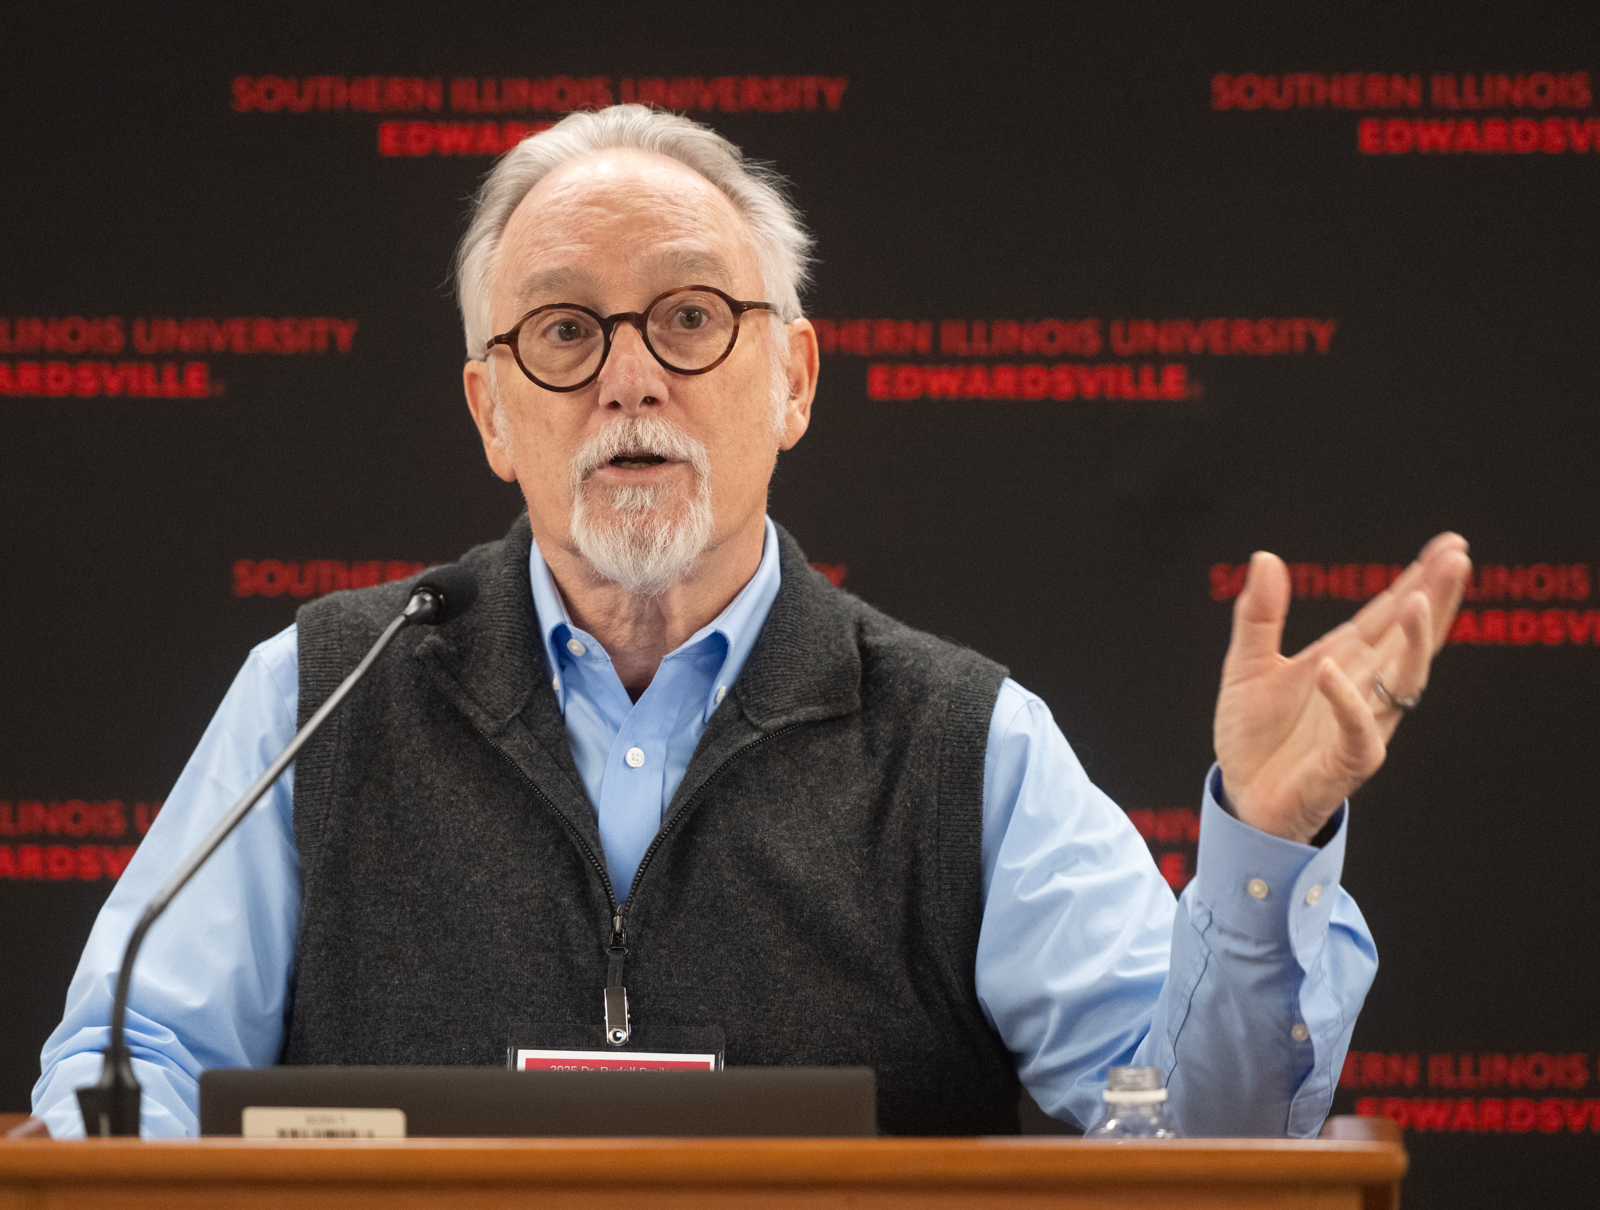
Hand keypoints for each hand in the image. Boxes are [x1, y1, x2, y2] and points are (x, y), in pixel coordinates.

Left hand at [1214, 533, 1471, 842]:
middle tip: (1457, 558)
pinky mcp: (1347, 761)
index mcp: (1346, 659)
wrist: (1241, 795)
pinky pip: (1357, 729)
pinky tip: (1333, 669)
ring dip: (1412, 642)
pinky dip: (1346, 700)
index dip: (1419, 580)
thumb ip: (1259, 615)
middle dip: (1434, 599)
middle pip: (1410, 637)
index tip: (1450, 545)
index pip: (1389, 614)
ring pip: (1402, 680)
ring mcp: (1363, 723)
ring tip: (1415, 602)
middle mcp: (1365, 687)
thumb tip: (1265, 557)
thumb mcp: (1247, 664)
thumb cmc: (1254, 734)